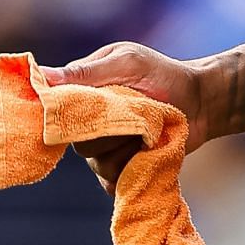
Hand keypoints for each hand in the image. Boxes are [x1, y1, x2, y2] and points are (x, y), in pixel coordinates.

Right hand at [43, 42, 210, 191]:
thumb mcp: (128, 63)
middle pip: (76, 141)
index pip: (52, 110)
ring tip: (147, 131)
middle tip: (134, 115)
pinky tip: (148, 152)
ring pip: (95, 163)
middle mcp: (87, 122)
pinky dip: (131, 169)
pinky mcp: (120, 169)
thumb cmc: (164, 75)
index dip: (60, 116)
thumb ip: (88, 72)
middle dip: (107, 131)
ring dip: (124, 148)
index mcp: (82, 91)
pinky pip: (112, 181)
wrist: (202, 102)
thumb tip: (42, 76)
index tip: (83, 114)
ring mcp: (103, 149)